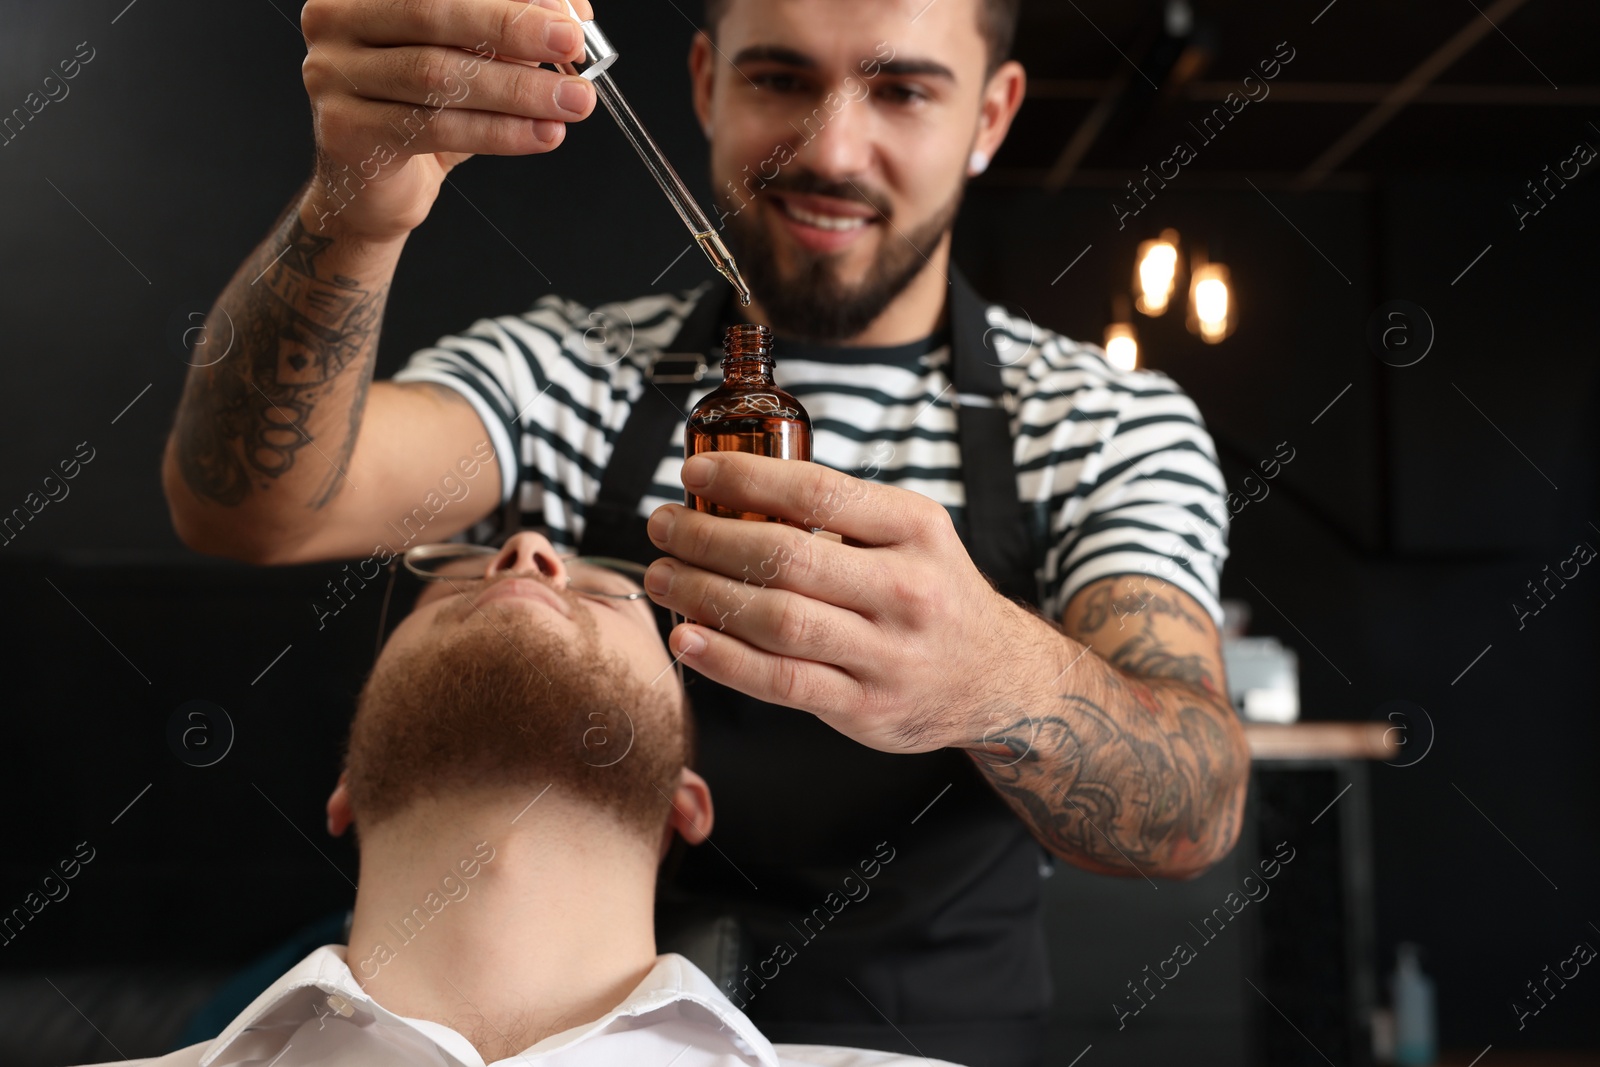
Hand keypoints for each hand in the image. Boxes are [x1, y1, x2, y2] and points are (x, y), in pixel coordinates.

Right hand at [299, 0, 597, 239]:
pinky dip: (500, 132)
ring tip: (573, 100)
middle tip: (571, 42)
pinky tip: (543, 134)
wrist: (368, 190)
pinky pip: (436, 127)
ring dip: (517, 87)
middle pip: (434, 13)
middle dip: (513, 27)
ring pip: (438, 75)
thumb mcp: (467, 58)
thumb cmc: (419, 111)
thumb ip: (507, 32)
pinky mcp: (346, 131)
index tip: (570, 12)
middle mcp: (337, 20)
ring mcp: (332, 75)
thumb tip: (570, 14)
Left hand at [643, 452, 1041, 753]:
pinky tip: (687, 638)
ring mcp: (888, 654)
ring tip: (663, 578)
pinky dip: (726, 660)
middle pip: (787, 557)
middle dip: (708, 538)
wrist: (996, 678)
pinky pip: (782, 682)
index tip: (694, 472)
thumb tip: (735, 490)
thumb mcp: (912, 536)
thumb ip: (841, 516)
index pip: (818, 492)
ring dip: (705, 595)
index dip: (746, 479)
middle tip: (665, 527)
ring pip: (778, 621)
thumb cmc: (933, 594)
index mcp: (916, 530)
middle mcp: (908, 589)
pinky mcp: (866, 707)